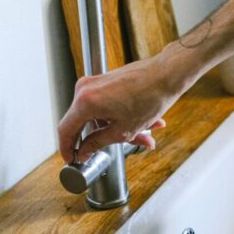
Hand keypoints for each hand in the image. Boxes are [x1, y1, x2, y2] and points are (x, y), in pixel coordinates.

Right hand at [57, 44, 197, 162]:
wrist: (167, 74)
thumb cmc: (150, 97)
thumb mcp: (123, 130)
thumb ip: (98, 142)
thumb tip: (84, 151)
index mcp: (85, 102)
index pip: (65, 130)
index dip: (67, 149)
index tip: (72, 159)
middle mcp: (85, 89)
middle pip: (84, 123)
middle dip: (104, 139)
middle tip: (119, 149)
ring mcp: (94, 83)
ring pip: (99, 115)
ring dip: (119, 128)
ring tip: (144, 136)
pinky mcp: (104, 81)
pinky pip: (106, 105)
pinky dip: (121, 117)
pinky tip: (145, 123)